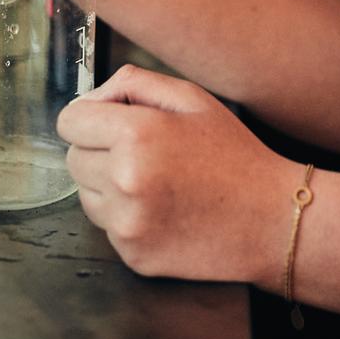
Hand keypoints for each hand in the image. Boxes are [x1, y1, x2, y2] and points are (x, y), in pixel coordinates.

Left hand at [58, 63, 296, 284]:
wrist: (270, 218)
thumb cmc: (232, 152)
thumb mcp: (191, 98)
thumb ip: (133, 83)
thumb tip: (89, 99)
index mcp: (136, 135)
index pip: (69, 122)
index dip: (88, 117)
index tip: (107, 120)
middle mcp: (123, 181)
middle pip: (73, 159)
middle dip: (98, 150)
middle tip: (142, 150)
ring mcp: (126, 224)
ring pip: (85, 195)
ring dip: (107, 184)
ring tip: (155, 180)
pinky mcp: (131, 255)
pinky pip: (106, 227)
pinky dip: (125, 215)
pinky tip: (163, 208)